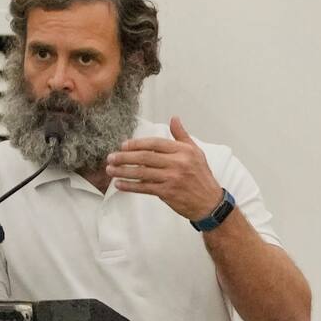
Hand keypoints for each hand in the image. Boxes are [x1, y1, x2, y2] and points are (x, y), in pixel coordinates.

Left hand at [106, 116, 222, 220]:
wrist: (209, 202)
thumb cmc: (201, 176)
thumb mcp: (196, 152)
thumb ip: (182, 136)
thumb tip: (174, 118)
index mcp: (183, 151)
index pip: (155, 143)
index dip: (137, 143)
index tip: (123, 145)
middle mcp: (177, 163)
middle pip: (145, 157)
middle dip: (125, 157)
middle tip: (111, 157)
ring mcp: (172, 178)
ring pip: (142, 173)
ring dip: (123, 171)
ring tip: (110, 170)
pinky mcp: (168, 192)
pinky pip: (144, 188)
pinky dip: (130, 186)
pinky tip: (119, 184)